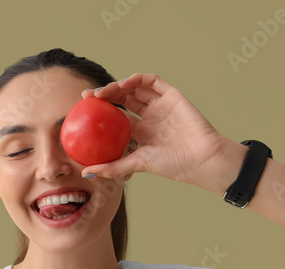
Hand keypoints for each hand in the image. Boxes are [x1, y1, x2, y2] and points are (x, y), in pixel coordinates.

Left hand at [80, 73, 232, 189]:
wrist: (201, 158)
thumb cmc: (173, 165)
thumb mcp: (137, 164)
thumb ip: (112, 166)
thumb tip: (86, 172)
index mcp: (142, 132)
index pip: (117, 117)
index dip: (101, 112)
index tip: (83, 111)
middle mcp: (150, 117)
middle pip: (124, 100)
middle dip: (105, 96)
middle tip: (87, 97)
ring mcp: (161, 105)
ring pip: (135, 88)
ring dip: (117, 87)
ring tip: (102, 93)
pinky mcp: (172, 95)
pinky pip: (152, 81)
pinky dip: (136, 80)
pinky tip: (123, 85)